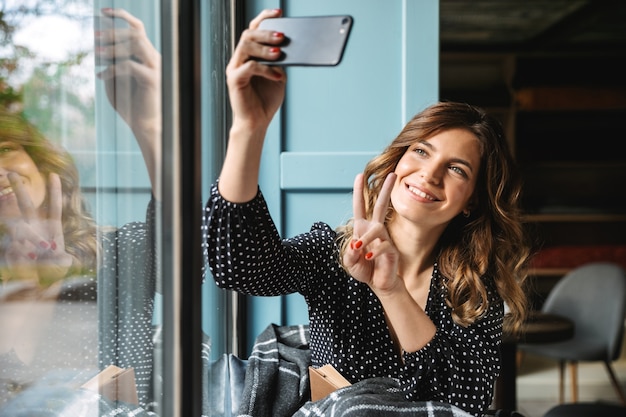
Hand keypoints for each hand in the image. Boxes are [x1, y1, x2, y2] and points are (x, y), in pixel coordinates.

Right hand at [2, 173, 71, 282]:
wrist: (36, 285)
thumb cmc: (53, 272)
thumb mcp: (63, 266)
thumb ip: (63, 261)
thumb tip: (58, 254)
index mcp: (52, 228)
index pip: (53, 207)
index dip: (54, 192)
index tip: (53, 175)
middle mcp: (34, 228)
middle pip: (26, 205)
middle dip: (19, 189)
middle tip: (10, 173)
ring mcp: (20, 236)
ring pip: (18, 227)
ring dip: (27, 238)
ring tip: (35, 254)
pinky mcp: (10, 247)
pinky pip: (14, 247)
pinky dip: (21, 255)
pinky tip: (28, 262)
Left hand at [95, 8, 161, 197]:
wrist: (144, 126)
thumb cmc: (130, 105)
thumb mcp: (115, 80)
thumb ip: (110, 64)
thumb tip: (98, 48)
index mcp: (145, 55)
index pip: (137, 28)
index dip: (121, 16)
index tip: (103, 12)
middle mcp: (152, 58)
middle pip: (135, 33)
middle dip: (112, 32)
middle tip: (94, 37)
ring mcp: (154, 68)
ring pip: (135, 44)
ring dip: (113, 47)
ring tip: (97, 54)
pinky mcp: (152, 79)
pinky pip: (129, 66)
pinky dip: (112, 68)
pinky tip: (101, 76)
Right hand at [226, 8, 286, 131]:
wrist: (257, 122)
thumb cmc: (266, 100)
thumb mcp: (278, 75)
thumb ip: (280, 61)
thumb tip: (290, 46)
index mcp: (249, 54)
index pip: (253, 29)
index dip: (264, 17)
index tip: (279, 12)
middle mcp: (239, 58)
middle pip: (249, 34)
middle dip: (266, 33)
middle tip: (283, 36)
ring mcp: (235, 68)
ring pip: (246, 46)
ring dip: (265, 48)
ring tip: (280, 53)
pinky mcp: (234, 80)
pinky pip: (249, 67)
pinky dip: (265, 69)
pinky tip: (277, 76)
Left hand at [343, 173, 401, 292]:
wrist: (378, 284)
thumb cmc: (364, 270)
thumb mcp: (349, 262)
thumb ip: (349, 254)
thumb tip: (356, 246)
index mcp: (362, 228)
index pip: (360, 207)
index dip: (359, 192)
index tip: (360, 176)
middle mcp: (374, 230)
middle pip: (380, 205)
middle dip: (386, 190)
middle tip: (393, 174)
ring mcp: (384, 239)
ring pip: (377, 228)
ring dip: (366, 238)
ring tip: (358, 249)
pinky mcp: (391, 250)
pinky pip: (384, 245)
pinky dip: (374, 251)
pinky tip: (368, 258)